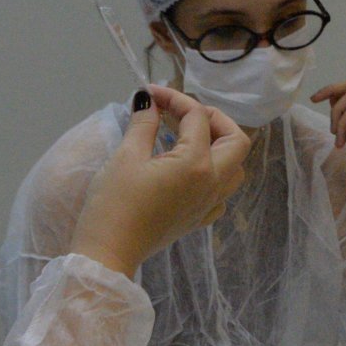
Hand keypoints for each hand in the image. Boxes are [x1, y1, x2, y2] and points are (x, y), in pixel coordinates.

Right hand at [71, 85, 250, 276]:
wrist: (109, 252)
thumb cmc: (114, 203)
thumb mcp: (126, 156)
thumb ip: (143, 124)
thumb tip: (148, 99)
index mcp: (196, 164)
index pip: (197, 118)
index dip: (174, 98)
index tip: (150, 94)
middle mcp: (213, 183)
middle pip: (236, 140)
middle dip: (213, 118)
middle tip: (183, 113)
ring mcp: (210, 204)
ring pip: (235, 167)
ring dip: (219, 146)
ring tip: (188, 137)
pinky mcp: (200, 219)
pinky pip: (223, 191)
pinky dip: (214, 174)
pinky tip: (188, 169)